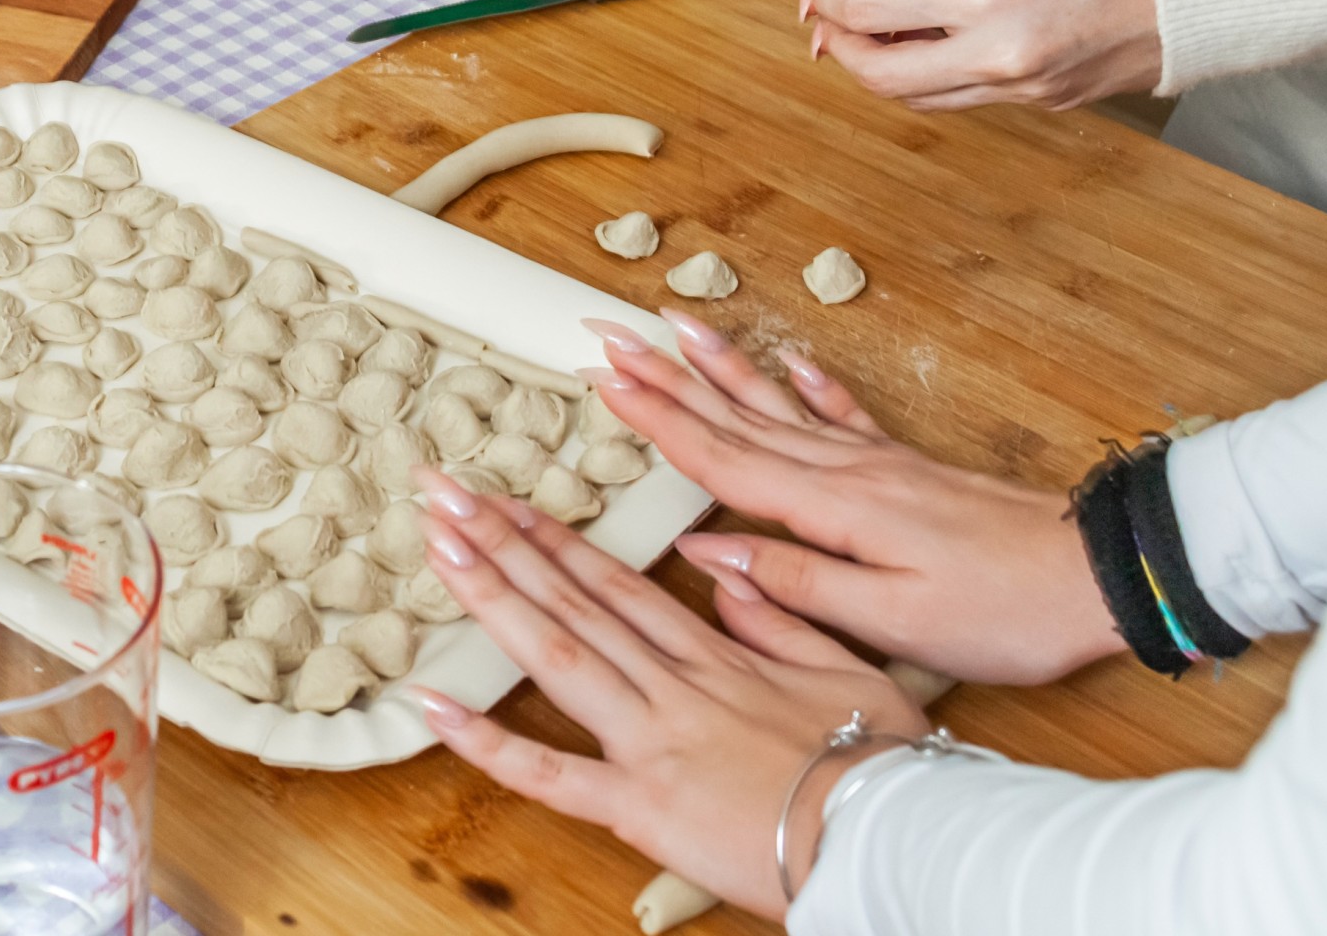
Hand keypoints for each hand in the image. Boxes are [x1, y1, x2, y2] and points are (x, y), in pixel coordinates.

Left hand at [409, 464, 926, 916]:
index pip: (619, 586)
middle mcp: (673, 687)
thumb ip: (781, 620)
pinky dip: (487, 742)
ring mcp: (651, 742)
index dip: (558, 541)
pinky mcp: (640, 807)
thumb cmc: (883, 765)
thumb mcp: (847, 671)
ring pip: (558, 654)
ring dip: (492, 596)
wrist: (894, 835)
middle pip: (574, 602)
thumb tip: (729, 572)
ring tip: (438, 544)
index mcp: (718, 659)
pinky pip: (551, 775)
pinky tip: (433, 707)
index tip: (509, 502)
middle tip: (443, 492)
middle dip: (503, 542)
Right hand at [583, 311, 1122, 686]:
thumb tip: (706, 549)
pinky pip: (846, 416)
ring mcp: (882, 465)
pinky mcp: (912, 472)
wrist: (1105, 576)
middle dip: (668, 377)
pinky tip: (790, 360)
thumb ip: (794, 581)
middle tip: (608, 333)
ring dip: (723, 368)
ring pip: (780, 408)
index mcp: (834, 508)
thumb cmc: (1005, 613)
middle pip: (738, 417)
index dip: (658, 420)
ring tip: (676, 324)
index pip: (722, 458)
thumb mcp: (893, 620)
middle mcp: (849, 472)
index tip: (603, 380)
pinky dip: (812, 385)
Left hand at [808, 0, 1161, 110]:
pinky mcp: (1046, 102)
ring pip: (922, 99)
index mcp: (992, 1)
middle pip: (884, 78)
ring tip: (876, 35)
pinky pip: (969, 98)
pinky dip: (937, 78)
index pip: (876, 12)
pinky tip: (933, 46)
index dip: (836, 3)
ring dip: (887, 72)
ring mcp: (1025, 88)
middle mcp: (1002, 56)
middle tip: (834, 24)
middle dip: (846, 52)